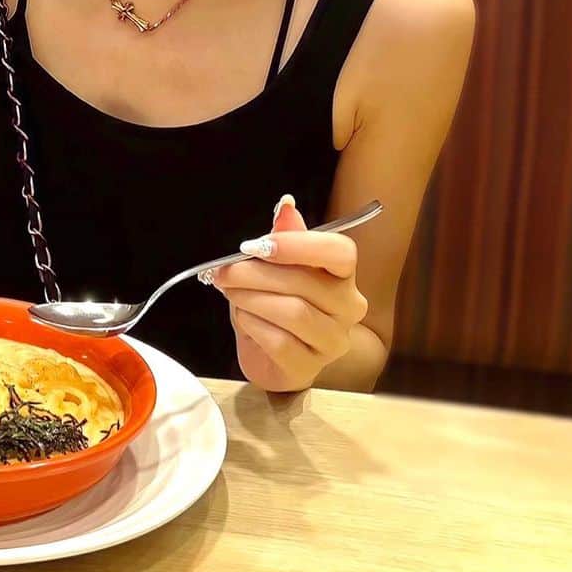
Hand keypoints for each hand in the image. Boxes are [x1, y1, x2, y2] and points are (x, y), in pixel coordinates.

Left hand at [209, 195, 368, 392]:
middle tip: (223, 271)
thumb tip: (285, 203)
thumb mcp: (276, 267)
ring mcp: (333, 341)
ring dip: (251, 298)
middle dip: (255, 273)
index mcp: (343, 275)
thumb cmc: (276, 304)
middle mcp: (348, 308)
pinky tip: (243, 319)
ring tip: (230, 292)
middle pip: (305, 282)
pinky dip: (252, 325)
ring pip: (293, 312)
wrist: (270, 355)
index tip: (257, 245)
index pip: (340, 252)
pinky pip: (279, 341)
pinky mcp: (310, 367)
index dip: (299, 245)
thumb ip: (284, 237)